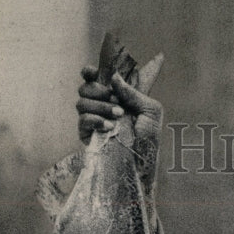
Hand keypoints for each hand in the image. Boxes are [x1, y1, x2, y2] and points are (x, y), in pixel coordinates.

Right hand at [76, 53, 163, 193]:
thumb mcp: (151, 111)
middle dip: (99, 89)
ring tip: (118, 116)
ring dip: (101, 106)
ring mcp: (93, 119)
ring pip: (82, 101)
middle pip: (86, 86)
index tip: (93, 71)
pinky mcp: (87, 134)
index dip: (91, 71)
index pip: (96, 78)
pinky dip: (95, 120)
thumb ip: (134, 92)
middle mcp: (102, 105)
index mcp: (116, 96)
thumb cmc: (150, 138)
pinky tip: (109, 127)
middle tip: (115, 100)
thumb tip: (114, 77)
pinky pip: (82, 120)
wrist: (143, 163)